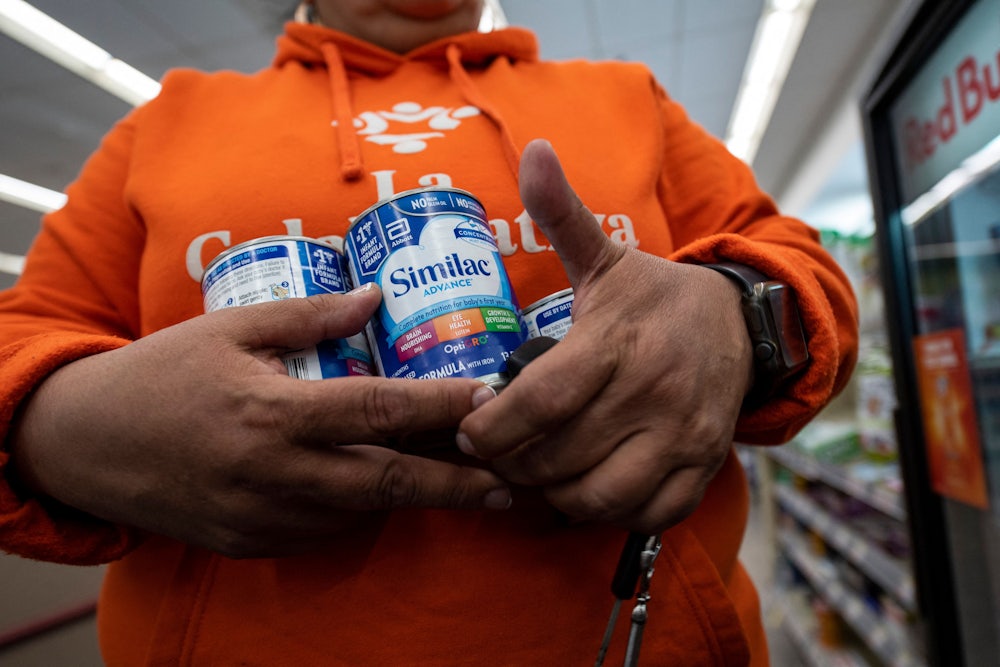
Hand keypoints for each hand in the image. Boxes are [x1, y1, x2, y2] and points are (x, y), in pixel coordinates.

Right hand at [10, 285, 509, 557]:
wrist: (88, 445)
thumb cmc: (163, 375)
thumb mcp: (231, 328)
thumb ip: (309, 316)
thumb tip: (376, 299)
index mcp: (274, 412)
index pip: (377, 410)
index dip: (440, 407)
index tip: (491, 403)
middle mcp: (277, 473)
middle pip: (387, 482)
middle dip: (455, 484)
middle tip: (510, 481)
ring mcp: (265, 517)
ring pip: (362, 509)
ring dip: (414, 494)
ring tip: (465, 480)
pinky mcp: (255, 543)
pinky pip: (325, 529)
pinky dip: (362, 508)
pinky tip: (388, 488)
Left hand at [456, 139, 752, 534]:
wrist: (739, 325)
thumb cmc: (655, 297)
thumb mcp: (607, 256)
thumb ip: (563, 214)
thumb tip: (532, 150)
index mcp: (618, 343)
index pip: (541, 402)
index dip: (491, 427)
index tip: (469, 429)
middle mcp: (655, 394)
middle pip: (559, 456)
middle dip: (512, 464)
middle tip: (494, 452)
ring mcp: (684, 436)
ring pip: (598, 495)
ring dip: (553, 493)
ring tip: (535, 470)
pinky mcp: (703, 466)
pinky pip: (645, 514)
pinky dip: (606, 511)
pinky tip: (583, 485)